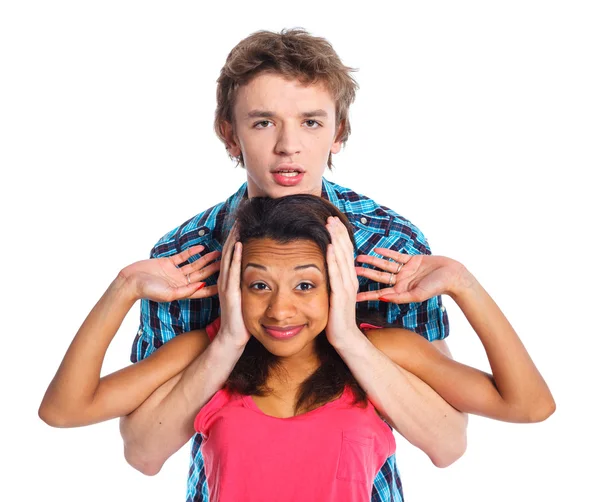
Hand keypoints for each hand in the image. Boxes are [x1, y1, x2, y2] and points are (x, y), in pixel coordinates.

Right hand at [119, 245, 220, 301]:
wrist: (130, 281)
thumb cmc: (148, 291)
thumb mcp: (169, 294)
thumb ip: (186, 290)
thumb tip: (203, 285)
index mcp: (182, 291)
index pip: (203, 290)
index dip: (215, 287)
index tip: (228, 283)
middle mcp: (181, 282)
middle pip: (202, 275)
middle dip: (214, 269)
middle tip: (228, 262)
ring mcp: (175, 272)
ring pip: (195, 265)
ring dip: (206, 259)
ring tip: (218, 253)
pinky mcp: (168, 262)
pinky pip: (182, 257)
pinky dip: (191, 252)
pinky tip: (201, 247)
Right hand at [216, 225, 251, 348]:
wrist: (232, 339)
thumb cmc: (243, 321)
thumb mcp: (248, 297)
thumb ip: (250, 285)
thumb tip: (263, 275)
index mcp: (229, 280)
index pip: (232, 254)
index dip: (236, 239)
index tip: (243, 224)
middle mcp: (225, 280)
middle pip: (228, 251)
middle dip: (234, 234)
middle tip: (240, 218)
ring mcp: (226, 286)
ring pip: (228, 258)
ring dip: (233, 240)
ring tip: (238, 225)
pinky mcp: (229, 294)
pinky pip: (232, 272)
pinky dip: (235, 257)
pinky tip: (239, 245)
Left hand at [325, 217, 363, 347]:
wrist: (345, 339)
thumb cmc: (337, 318)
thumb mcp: (334, 295)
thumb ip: (332, 281)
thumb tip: (323, 268)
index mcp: (349, 279)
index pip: (346, 252)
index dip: (340, 236)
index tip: (332, 221)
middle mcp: (350, 280)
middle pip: (345, 251)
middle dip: (338, 233)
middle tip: (331, 217)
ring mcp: (347, 287)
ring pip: (342, 258)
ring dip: (336, 240)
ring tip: (330, 225)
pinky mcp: (341, 296)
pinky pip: (337, 274)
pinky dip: (334, 259)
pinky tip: (330, 247)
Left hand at [355, 249, 467, 303]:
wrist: (453, 275)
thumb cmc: (437, 288)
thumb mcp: (417, 295)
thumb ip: (400, 297)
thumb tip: (382, 297)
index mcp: (401, 292)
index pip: (380, 293)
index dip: (366, 294)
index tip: (352, 296)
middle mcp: (401, 281)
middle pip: (379, 277)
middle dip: (365, 274)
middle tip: (349, 271)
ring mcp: (405, 270)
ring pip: (385, 265)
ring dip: (372, 261)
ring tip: (359, 257)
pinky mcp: (412, 260)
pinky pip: (396, 256)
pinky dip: (387, 252)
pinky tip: (376, 249)